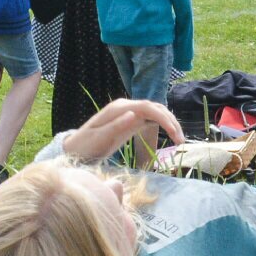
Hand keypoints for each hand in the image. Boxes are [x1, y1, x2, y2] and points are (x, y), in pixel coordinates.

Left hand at [63, 99, 184, 161]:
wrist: (75, 149)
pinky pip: (150, 119)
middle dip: (171, 121)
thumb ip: (117, 126)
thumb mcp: (99, 138)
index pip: (148, 107)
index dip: (164, 118)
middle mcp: (127, 106)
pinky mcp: (131, 121)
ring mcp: (129, 113)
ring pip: (155, 112)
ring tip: (178, 140)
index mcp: (119, 108)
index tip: (174, 134)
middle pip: (155, 108)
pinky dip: (162, 125)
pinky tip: (170, 135)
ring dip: (169, 123)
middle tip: (180, 141)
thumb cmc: (85, 146)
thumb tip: (135, 114)